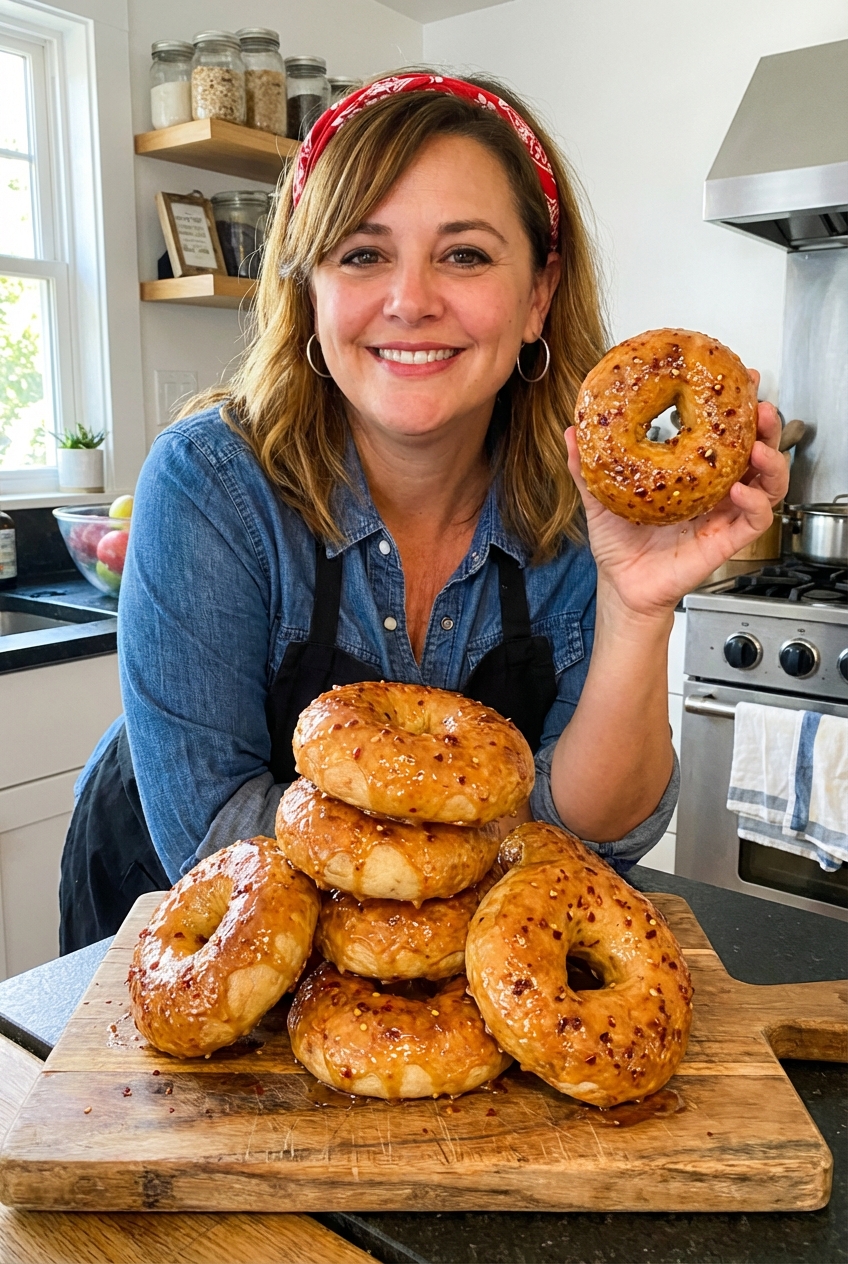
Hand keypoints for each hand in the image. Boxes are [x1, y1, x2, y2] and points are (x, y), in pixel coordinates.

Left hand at [564, 370, 788, 619]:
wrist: (620, 585)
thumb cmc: (619, 544)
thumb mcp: (601, 497)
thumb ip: (587, 466)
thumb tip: (571, 431)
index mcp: (693, 473)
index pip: (725, 433)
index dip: (738, 407)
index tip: (743, 379)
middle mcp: (715, 490)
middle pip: (757, 451)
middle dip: (765, 426)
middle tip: (759, 407)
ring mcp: (724, 515)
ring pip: (769, 483)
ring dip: (772, 460)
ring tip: (758, 446)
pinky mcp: (727, 541)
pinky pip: (755, 520)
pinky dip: (756, 503)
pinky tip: (741, 490)